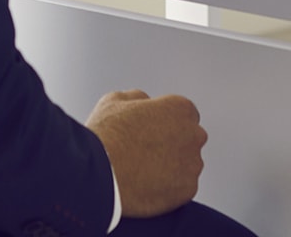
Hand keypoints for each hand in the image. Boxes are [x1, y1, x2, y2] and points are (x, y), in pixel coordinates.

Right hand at [86, 90, 205, 217]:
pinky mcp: (187, 189)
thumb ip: (138, 97)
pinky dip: (169, 191)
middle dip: (173, 147)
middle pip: (189, 140)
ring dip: (173, 170)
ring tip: (144, 176)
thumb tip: (143, 101)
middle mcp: (194, 133)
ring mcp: (193, 163)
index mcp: (182, 108)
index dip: (165, 127)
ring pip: (187, 166)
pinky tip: (148, 190)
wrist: (96, 175)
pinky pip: (182, 190)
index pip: (184, 116)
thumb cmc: (104, 137)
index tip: (150, 138)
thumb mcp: (116, 101)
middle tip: (147, 158)